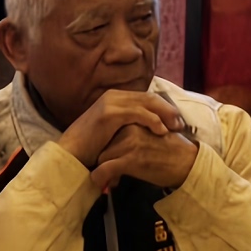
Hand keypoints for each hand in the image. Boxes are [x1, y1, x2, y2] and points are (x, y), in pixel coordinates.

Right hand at [58, 89, 183, 183]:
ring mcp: (111, 102)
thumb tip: (150, 125)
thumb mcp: (114, 130)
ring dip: (166, 115)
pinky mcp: (109, 113)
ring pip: (147, 103)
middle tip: (181, 124)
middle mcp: (113, 95)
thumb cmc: (91, 146)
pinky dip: (154, 121)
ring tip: (176, 128)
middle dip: (169, 110)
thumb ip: (129, 122)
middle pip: (150, 97)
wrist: (69, 154)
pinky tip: (162, 130)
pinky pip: (139, 113)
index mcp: (115, 97)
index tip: (176, 120)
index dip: (164, 107)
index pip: (146, 97)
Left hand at [103, 116, 198, 192]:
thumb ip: (138, 135)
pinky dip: (100, 178)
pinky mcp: (130, 160)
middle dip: (107, 160)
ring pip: (102, 157)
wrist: (190, 163)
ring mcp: (130, 144)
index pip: (112, 133)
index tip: (117, 160)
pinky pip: (104, 169)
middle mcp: (131, 130)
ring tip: (115, 180)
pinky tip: (101, 185)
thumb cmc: (175, 152)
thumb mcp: (155, 135)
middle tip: (115, 173)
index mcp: (137, 122)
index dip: (112, 148)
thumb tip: (121, 146)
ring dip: (104, 171)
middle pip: (105, 145)